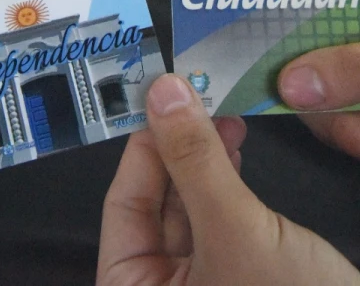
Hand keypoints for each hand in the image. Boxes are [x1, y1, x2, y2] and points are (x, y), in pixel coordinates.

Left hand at [98, 75, 359, 285]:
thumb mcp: (236, 229)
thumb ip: (196, 161)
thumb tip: (163, 93)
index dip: (143, 145)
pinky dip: (222, 182)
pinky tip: (234, 149)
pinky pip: (213, 220)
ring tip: (222, 115)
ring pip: (185, 207)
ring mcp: (197, 285)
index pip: (122, 204)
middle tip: (198, 95)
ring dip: (200, 159)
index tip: (164, 93)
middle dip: (175, 147)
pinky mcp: (232, 278)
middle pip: (152, 203)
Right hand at [277, 0, 359, 178]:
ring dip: (349, 127)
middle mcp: (356, 7)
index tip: (234, 48)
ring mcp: (356, 58)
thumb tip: (288, 85)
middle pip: (291, 44)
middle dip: (316, 91)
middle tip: (342, 121)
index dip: (261, 10)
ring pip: (308, 94)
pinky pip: (332, 125)